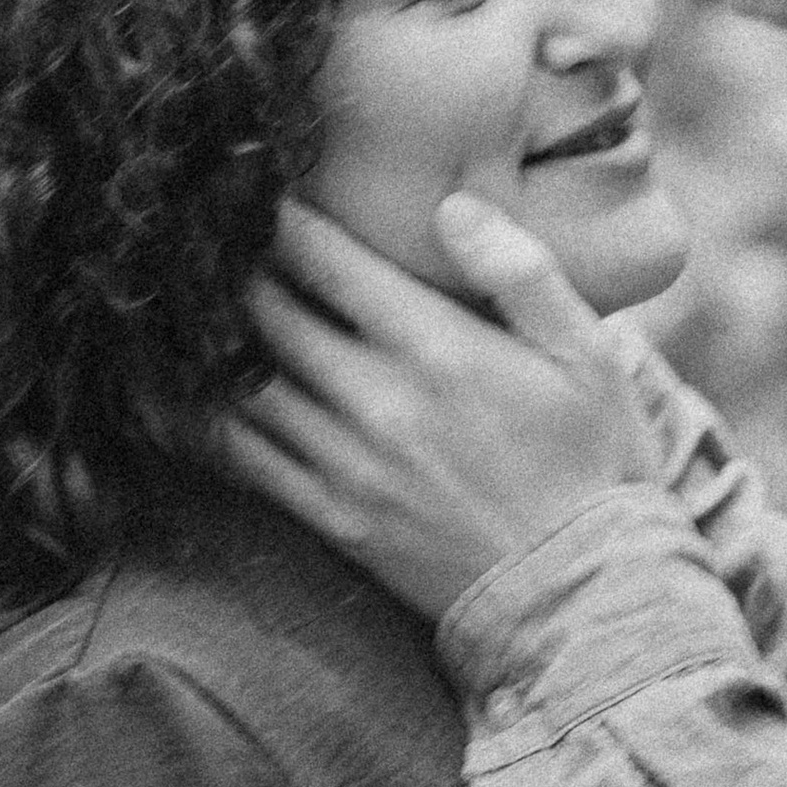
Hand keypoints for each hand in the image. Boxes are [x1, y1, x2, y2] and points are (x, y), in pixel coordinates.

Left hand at [220, 194, 663, 620]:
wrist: (587, 593)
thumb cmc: (595, 461)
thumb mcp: (588, 354)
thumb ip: (521, 271)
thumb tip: (452, 205)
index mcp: (438, 347)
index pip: (325, 260)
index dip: (279, 218)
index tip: (257, 193)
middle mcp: (379, 402)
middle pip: (267, 313)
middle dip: (235, 269)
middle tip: (211, 242)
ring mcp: (350, 466)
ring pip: (244, 384)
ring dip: (213, 339)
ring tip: (194, 306)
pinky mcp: (338, 521)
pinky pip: (248, 462)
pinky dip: (211, 422)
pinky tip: (192, 395)